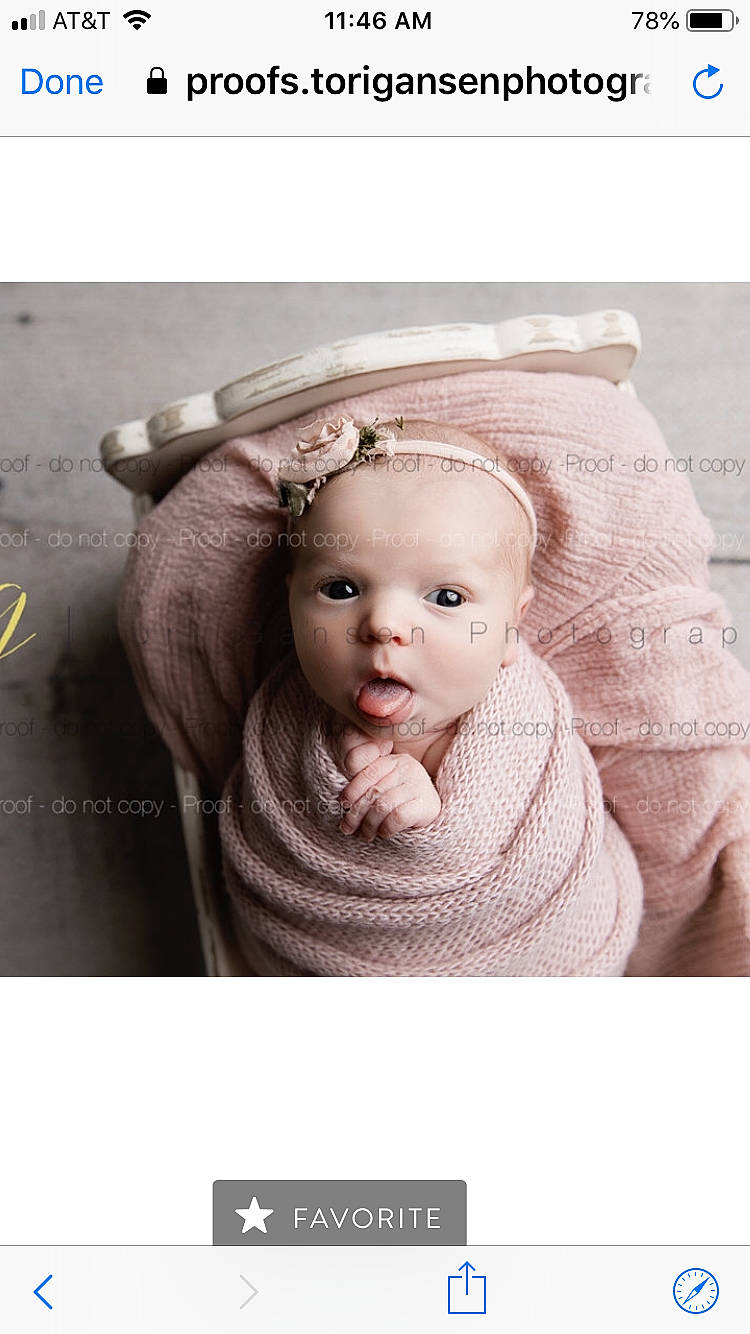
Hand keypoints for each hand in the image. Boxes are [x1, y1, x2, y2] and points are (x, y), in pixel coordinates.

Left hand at [335, 723, 441, 840]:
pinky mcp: (427, 805)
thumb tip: (343, 801)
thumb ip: (367, 787)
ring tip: (366, 835)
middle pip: (373, 791)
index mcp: (394, 760)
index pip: (368, 773)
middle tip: (348, 828)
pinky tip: (384, 833)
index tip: (343, 805)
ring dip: (369, 824)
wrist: (435, 818)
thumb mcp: (385, 788)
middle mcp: (408, 768)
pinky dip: (386, 828)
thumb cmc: (402, 803)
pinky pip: (397, 817)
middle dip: (356, 813)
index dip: (352, 790)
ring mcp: (419, 785)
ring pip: (382, 806)